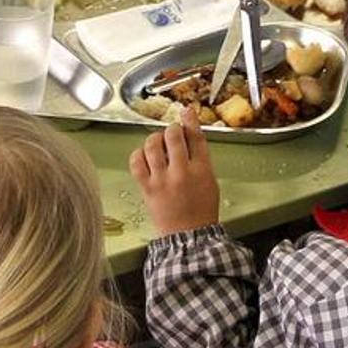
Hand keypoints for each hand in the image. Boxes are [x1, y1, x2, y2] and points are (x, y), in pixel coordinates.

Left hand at [129, 109, 220, 236]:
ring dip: (155, 138)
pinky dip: (139, 153)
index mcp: (202, 170)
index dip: (190, 120)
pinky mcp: (147, 187)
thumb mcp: (210, 181)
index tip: (186, 111)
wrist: (188, 236)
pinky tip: (144, 155)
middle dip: (172, 129)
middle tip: (172, 132)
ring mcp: (162, 179)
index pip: (195, 137)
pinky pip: (137, 161)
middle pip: (173, 135)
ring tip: (158, 143)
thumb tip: (190, 137)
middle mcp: (181, 172)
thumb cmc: (201, 211)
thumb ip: (200, 159)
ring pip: (153, 144)